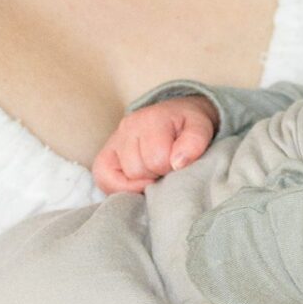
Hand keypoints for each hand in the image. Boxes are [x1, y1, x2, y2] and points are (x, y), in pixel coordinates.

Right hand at [92, 95, 217, 193]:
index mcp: (151, 119)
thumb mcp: (200, 128)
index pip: (157, 159)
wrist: (175, 116)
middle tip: (166, 168)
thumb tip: (177, 163)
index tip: (178, 163)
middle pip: (138, 170)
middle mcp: (127, 127)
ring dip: (140, 181)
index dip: (171, 168)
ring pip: (121, 179)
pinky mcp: (104, 157)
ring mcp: (113, 141)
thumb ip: (194, 142)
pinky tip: (136, 182)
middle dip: (156, 175)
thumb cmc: (186, 126)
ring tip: (153, 171)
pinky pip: (103, 180)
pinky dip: (119, 188)